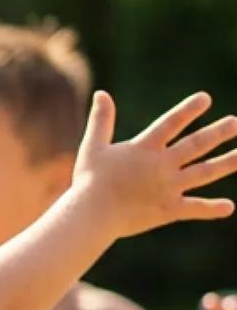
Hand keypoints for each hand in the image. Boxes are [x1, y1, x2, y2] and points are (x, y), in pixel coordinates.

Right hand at [71, 91, 236, 239]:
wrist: (90, 215)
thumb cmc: (88, 182)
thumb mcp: (93, 147)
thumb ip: (101, 121)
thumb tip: (101, 94)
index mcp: (144, 149)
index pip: (171, 123)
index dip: (188, 110)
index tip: (205, 99)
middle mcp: (162, 165)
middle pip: (196, 145)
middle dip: (218, 132)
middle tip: (236, 122)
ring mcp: (168, 187)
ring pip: (204, 172)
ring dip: (227, 162)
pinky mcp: (168, 210)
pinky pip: (194, 208)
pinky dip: (211, 209)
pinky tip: (229, 207)